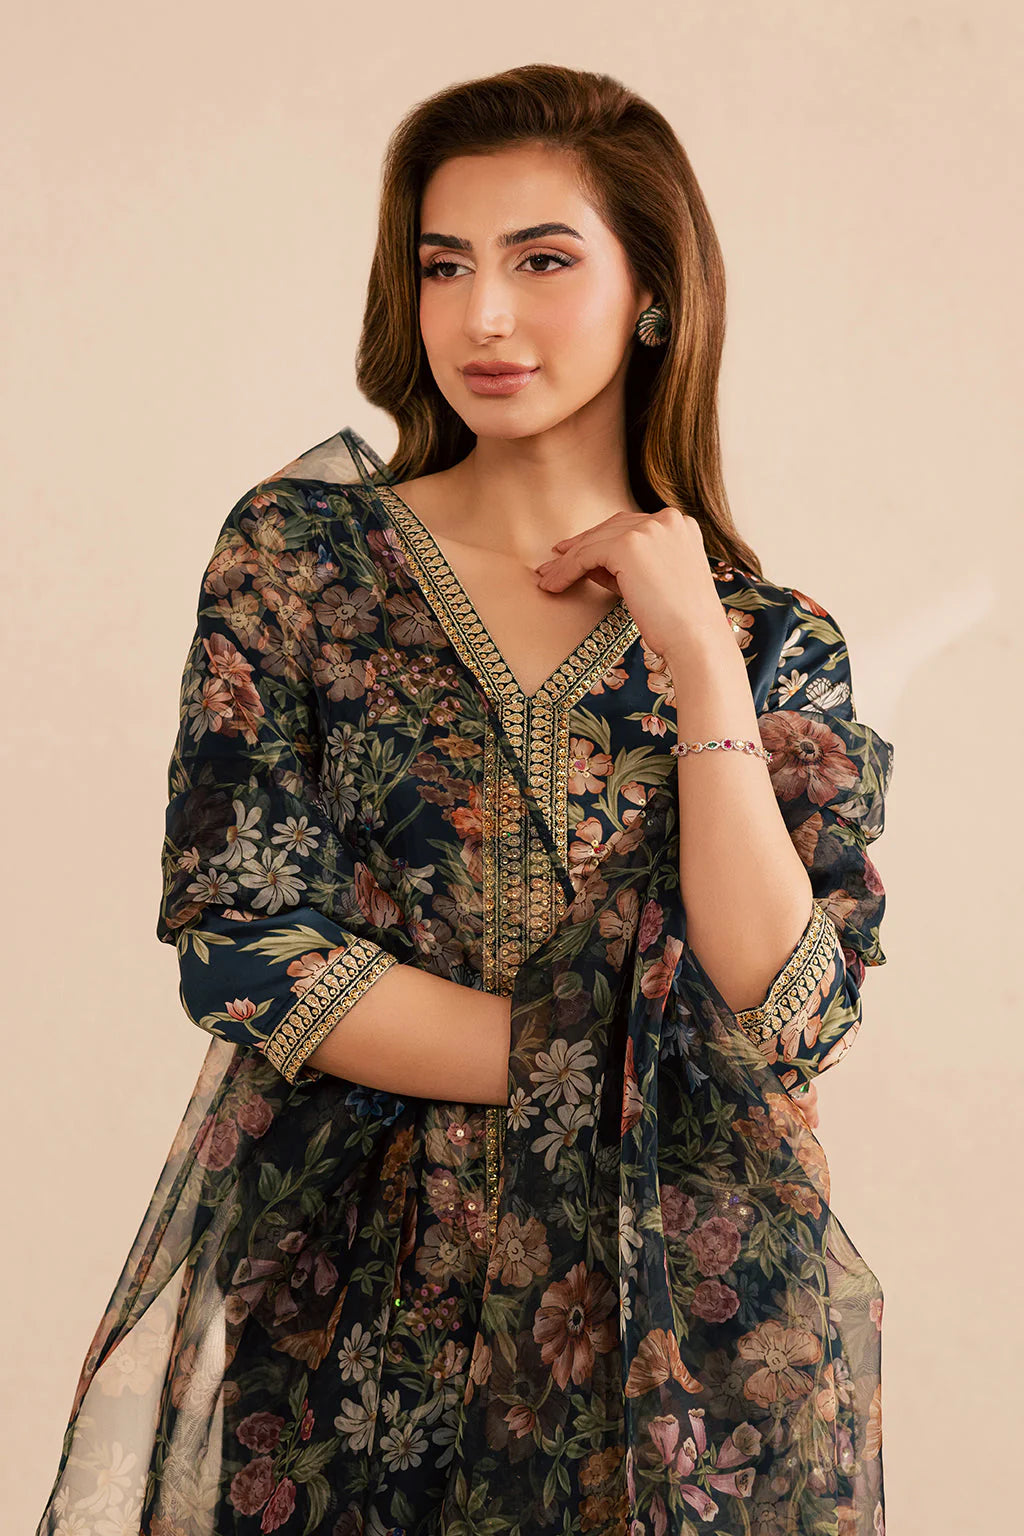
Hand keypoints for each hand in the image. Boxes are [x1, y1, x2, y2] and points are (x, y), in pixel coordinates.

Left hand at [534, 507, 731, 658]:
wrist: (696, 638)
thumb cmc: (680, 620)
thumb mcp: (656, 581)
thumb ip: (628, 564)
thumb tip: (589, 561)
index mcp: (680, 523)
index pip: (630, 526)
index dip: (599, 539)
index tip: (574, 552)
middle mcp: (666, 518)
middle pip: (610, 528)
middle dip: (579, 546)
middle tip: (554, 563)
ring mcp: (648, 529)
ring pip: (594, 541)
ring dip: (568, 561)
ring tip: (549, 579)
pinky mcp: (628, 545)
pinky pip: (585, 555)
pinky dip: (566, 570)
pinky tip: (554, 585)